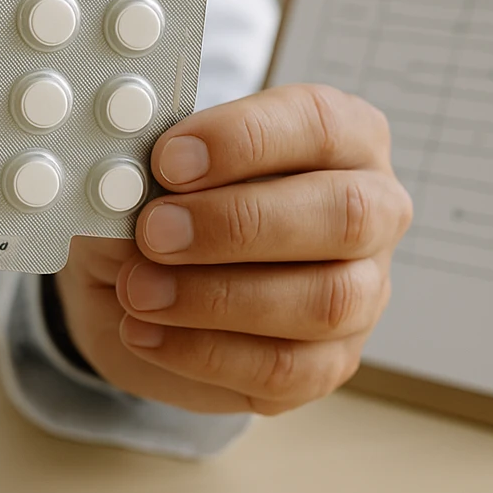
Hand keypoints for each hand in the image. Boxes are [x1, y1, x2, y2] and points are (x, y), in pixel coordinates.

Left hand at [54, 84, 410, 414]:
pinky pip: (287, 369)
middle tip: (153, 231)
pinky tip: (146, 332)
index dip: (244, 139)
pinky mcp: (330, 363)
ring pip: (325, 300)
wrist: (133, 290)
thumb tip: (122, 188)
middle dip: (239, 224)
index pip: (319, 123)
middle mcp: (371, 212)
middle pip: (344, 214)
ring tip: (136, 290)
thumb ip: (142, 172)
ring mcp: (362, 293)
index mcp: (341, 138)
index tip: (167, 160)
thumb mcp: (140, 175)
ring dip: (217, 297)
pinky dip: (204, 352)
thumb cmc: (159, 207)